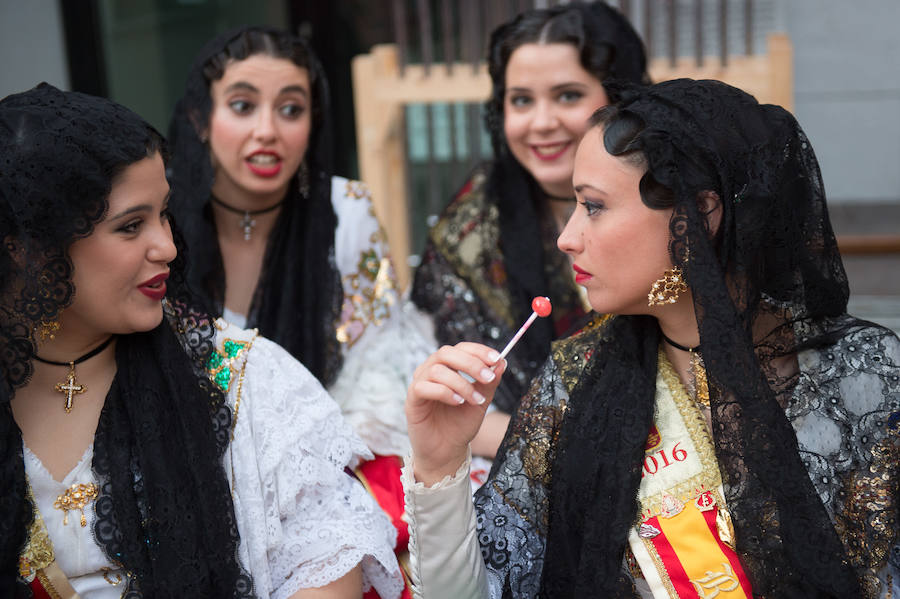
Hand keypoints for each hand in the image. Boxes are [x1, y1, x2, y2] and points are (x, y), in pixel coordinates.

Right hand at [406, 342, 505, 484]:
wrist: (447, 451)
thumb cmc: (461, 424)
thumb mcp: (481, 401)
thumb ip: (489, 382)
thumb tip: (502, 362)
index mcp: (447, 367)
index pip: (460, 348)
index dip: (478, 350)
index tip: (496, 359)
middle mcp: (430, 371)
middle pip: (446, 352)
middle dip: (471, 363)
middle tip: (488, 378)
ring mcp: (419, 384)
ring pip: (437, 370)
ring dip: (461, 384)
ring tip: (475, 400)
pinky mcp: (411, 401)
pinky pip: (424, 387)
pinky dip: (444, 392)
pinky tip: (458, 402)